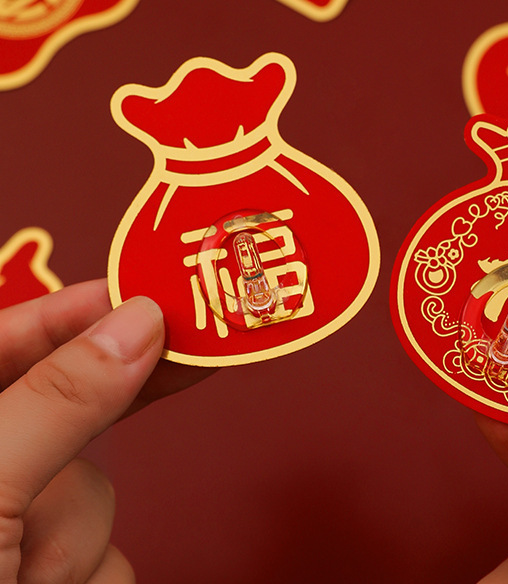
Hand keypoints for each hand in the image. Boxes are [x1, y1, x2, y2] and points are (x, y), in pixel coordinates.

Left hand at [0, 280, 191, 581]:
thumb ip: (56, 398)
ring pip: (97, 500)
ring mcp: (15, 532)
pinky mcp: (50, 581)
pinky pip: (108, 561)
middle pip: (73, 422)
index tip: (150, 289)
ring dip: (73, 545)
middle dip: (81, 456)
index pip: (10, 340)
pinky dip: (87, 583)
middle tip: (157, 395)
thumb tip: (136, 323)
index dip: (79, 308)